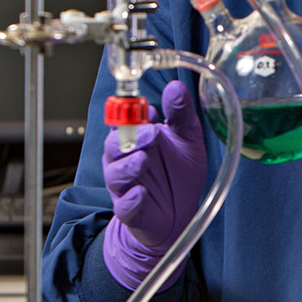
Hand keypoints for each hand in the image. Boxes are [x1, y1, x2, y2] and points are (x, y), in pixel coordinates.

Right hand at [101, 81, 206, 290]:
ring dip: (128, 166)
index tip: (147, 109)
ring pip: (115, 173)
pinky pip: (124, 204)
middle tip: (151, 134)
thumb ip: (180, 114)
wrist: (181, 214)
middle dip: (130, 138)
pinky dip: (131, 199)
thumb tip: (175, 87)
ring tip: (144, 161)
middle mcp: (124, 159)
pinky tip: (141, 193)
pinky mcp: (128, 209)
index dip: (129, 113)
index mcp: (135, 138)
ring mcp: (124, 185)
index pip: (122, 120)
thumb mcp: (187, 138)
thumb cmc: (179, 173)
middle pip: (113, 144)